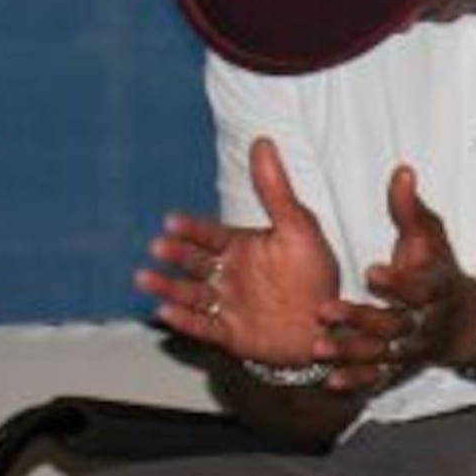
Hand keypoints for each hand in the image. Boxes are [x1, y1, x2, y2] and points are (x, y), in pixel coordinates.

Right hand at [137, 136, 343, 366]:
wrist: (331, 325)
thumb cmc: (316, 274)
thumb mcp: (299, 228)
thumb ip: (276, 190)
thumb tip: (262, 140)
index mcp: (241, 247)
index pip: (209, 234)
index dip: (191, 228)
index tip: (171, 220)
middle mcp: (228, 274)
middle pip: (194, 262)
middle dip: (175, 255)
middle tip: (157, 247)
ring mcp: (227, 305)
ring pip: (191, 294)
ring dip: (167, 286)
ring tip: (144, 279)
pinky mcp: (230, 334)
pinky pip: (204, 326)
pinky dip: (185, 321)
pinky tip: (165, 312)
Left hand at [332, 165, 475, 393]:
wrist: (466, 321)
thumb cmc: (440, 269)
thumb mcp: (432, 237)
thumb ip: (411, 209)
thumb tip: (402, 171)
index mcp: (435, 288)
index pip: (419, 287)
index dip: (398, 283)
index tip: (370, 271)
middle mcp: (426, 322)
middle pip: (395, 325)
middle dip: (361, 320)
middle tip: (324, 311)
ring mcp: (413, 347)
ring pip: (382, 353)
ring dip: (351, 352)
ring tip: (318, 348)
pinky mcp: (401, 365)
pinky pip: (379, 377)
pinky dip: (358, 380)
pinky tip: (331, 381)